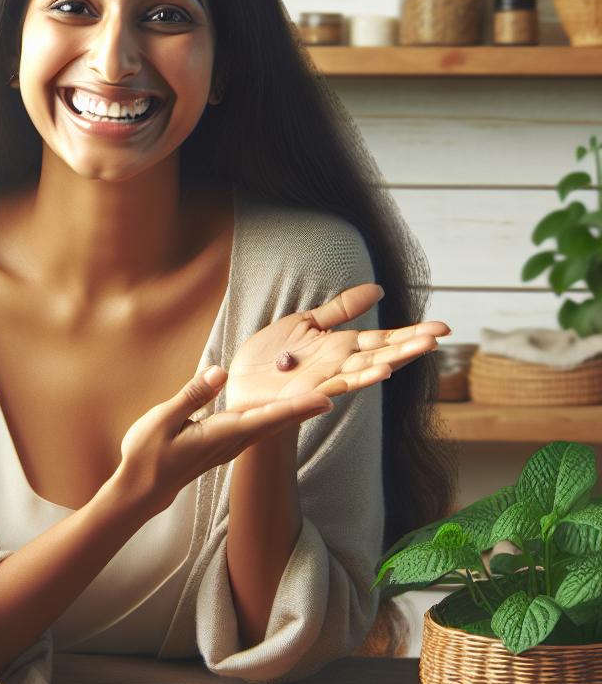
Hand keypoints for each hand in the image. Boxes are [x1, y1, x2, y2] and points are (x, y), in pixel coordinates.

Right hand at [113, 366, 333, 514]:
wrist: (141, 490)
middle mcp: (234, 442)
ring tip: (325, 392)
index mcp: (222, 434)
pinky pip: (260, 427)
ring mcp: (231, 446)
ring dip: (298, 409)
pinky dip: (279, 414)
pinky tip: (288, 405)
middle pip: (279, 420)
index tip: (327, 398)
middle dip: (309, 405)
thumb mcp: (162, 419)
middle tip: (343, 388)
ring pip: (272, 424)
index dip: (297, 406)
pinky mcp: (226, 444)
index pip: (267, 417)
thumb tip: (220, 371)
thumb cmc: (147, 455)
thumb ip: (193, 395)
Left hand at [224, 283, 450, 411]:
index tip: (443, 327)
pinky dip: (359, 379)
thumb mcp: (306, 322)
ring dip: (391, 362)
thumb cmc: (271, 355)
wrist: (241, 383)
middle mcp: (339, 364)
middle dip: (409, 346)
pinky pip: (337, 386)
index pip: (384, 338)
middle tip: (438, 337)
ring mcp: (326, 380)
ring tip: (417, 352)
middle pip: (381, 354)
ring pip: (365, 370)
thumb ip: (340, 310)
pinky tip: (379, 372)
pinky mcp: (307, 394)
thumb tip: (378, 289)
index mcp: (341, 346)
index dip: (411, 333)